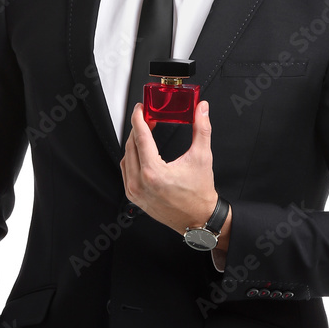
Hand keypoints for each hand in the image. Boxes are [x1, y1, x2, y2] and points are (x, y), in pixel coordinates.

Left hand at [120, 99, 225, 237]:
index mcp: (154, 172)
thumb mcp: (202, 157)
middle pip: (131, 145)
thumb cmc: (199, 194)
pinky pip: (126, 172)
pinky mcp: (134, 197)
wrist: (198, 218)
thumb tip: (202, 109)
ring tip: (145, 134)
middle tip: (146, 118)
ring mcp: (135, 191)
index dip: (138, 119)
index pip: (140, 137)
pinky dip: (131, 159)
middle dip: (138, 129)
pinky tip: (141, 153)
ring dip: (133, 143)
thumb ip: (202, 129)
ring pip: (126, 158)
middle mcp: (141, 183)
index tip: (140, 109)